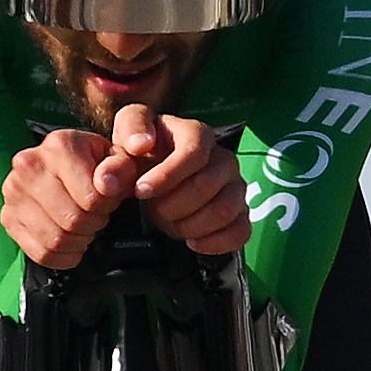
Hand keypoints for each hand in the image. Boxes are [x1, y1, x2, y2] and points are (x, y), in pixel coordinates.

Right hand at [0, 123, 142, 270]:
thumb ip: (120, 168)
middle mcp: (28, 166)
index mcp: (58, 146)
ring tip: (84, 226)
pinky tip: (71, 243)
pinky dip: (62, 256)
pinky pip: (40, 253)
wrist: (66, 166)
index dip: (107, 206)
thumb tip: (106, 185)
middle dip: (93, 224)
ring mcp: (14, 193)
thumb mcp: (118, 158)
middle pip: (72, 221)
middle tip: (96, 214)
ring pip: (55, 240)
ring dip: (78, 241)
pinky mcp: (8, 217)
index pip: (91, 198)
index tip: (108, 199)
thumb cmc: (95, 164)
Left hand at [119, 105, 249, 256]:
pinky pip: (240, 232)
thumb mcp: (130, 131)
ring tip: (169, 223)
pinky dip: (214, 242)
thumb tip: (141, 145)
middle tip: (152, 209)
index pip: (195, 151)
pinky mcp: (240, 214)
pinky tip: (191, 242)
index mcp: (199, 135)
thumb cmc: (143, 155)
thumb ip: (131, 128)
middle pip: (206, 184)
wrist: (153, 181)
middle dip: (172, 204)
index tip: (141, 190)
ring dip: (190, 225)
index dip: (167, 174)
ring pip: (224, 210)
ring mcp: (236, 188)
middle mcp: (224, 159)